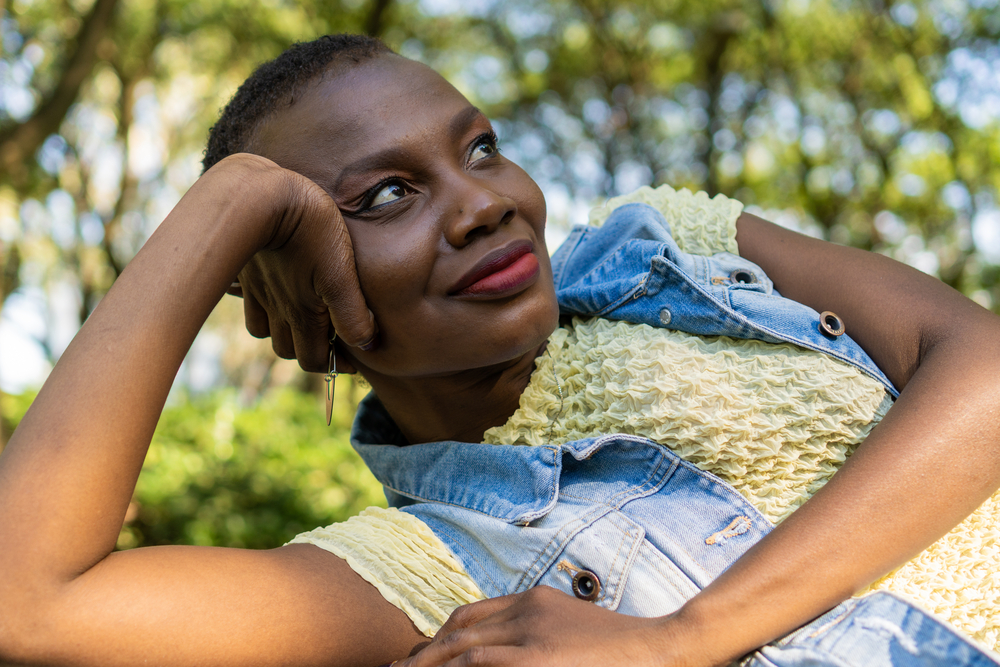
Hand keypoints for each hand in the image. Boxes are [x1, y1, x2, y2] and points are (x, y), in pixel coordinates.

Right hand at [227, 155, 377, 370]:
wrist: (261, 197)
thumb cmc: (310, 231)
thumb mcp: (341, 275)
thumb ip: (352, 314)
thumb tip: (366, 346)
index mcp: (303, 316)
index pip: (315, 361)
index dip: (337, 365)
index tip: (354, 359)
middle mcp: (278, 311)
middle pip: (291, 351)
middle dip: (314, 351)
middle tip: (336, 339)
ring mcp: (260, 294)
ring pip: (270, 334)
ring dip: (290, 335)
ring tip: (311, 321)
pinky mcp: (248, 275)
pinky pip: (253, 311)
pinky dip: (268, 316)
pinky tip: (282, 300)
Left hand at [394, 586, 669, 666]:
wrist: (666, 648)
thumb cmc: (624, 647)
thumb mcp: (573, 629)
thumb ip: (540, 634)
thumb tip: (509, 652)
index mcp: (535, 600)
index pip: (472, 615)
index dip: (441, 637)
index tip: (422, 657)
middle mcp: (528, 611)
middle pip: (460, 630)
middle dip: (426, 654)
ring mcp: (532, 636)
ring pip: (463, 650)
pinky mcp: (538, 661)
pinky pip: (481, 666)